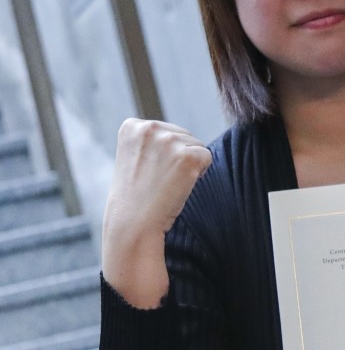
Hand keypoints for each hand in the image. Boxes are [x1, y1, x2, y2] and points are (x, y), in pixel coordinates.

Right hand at [102, 118, 211, 307]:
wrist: (133, 223)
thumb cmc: (136, 195)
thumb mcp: (135, 157)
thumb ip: (152, 141)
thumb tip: (180, 135)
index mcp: (132, 126)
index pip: (168, 131)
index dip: (164, 155)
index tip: (147, 171)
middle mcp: (149, 127)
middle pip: (185, 136)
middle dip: (179, 158)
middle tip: (159, 180)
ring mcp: (169, 141)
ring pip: (198, 146)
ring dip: (189, 167)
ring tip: (166, 183)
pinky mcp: (187, 156)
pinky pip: (207, 157)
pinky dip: (199, 174)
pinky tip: (178, 185)